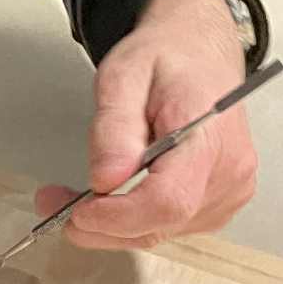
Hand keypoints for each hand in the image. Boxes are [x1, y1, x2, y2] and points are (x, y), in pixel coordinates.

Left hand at [36, 0, 256, 250]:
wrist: (199, 52)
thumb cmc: (167, 58)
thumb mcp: (123, 76)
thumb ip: (114, 128)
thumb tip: (105, 180)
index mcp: (208, 135)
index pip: (169, 201)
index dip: (119, 216)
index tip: (78, 211)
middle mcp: (228, 170)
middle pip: (161, 224)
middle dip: (101, 224)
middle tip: (53, 203)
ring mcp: (229, 190)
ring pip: (161, 231)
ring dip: (112, 226)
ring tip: (75, 198)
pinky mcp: (220, 201)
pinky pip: (170, 226)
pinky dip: (133, 221)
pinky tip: (113, 198)